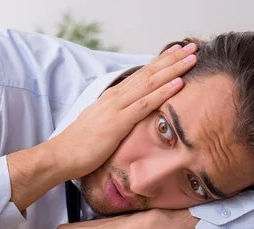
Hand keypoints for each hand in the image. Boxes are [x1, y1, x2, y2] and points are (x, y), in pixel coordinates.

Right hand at [48, 43, 197, 180]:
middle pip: (148, 73)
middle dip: (172, 59)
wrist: (61, 156)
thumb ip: (114, 119)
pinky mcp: (117, 123)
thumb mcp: (100, 126)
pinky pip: (145, 104)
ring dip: (173, 69)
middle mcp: (114, 97)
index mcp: (111, 98)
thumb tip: (127, 120)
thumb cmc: (80, 146)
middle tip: (191, 47)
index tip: (176, 52)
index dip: (160, 62)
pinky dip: (163, 92)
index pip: (140, 75)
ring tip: (192, 58)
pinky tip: (178, 83)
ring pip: (150, 83)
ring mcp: (115, 108)